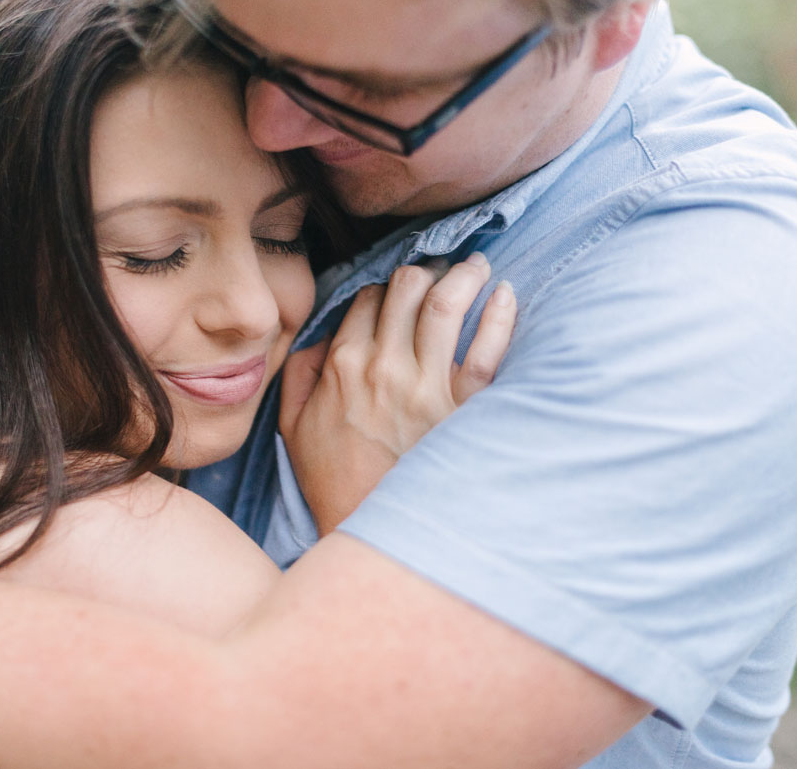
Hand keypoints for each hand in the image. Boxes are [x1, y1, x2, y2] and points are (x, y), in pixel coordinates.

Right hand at [280, 254, 515, 534]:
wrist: (374, 530)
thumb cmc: (332, 479)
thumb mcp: (292, 425)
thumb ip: (300, 372)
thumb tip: (323, 333)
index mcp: (343, 365)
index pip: (367, 299)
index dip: (382, 289)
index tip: (395, 295)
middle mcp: (385, 367)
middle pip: (406, 289)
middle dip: (423, 271)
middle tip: (438, 271)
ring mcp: (427, 387)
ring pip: (445, 306)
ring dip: (463, 275)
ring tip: (475, 266)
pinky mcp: (463, 410)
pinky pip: (487, 351)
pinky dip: (499, 315)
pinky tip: (504, 296)